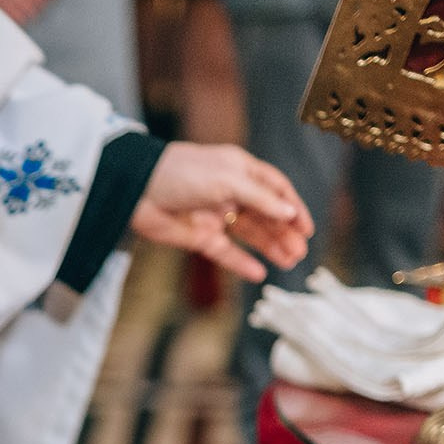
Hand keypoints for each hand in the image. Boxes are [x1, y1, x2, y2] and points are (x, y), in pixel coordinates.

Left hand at [130, 142, 313, 282]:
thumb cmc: (181, 173)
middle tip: (301, 252)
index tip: (307, 229)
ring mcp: (215, 215)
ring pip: (249, 234)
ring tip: (290, 262)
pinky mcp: (199, 236)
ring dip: (270, 247)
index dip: (293, 207)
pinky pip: (225, 252)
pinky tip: (259, 273)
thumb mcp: (228, 180)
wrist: (137, 188)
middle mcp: (230, 192)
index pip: (275, 189)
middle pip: (265, 215)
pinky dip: (241, 263)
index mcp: (240, 170)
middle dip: (284, 233)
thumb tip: (289, 212)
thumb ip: (260, 198)